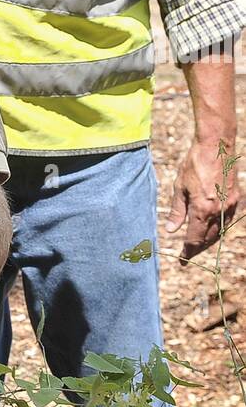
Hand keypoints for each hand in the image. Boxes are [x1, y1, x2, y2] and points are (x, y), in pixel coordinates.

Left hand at [166, 139, 239, 263]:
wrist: (216, 146)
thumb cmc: (194, 164)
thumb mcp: (179, 188)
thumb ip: (177, 212)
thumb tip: (171, 230)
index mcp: (203, 210)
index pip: (194, 239)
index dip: (187, 251)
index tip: (182, 260)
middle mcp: (219, 211)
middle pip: (208, 238)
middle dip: (198, 249)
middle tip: (188, 255)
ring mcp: (230, 205)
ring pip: (220, 231)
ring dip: (209, 241)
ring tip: (198, 245)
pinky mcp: (235, 198)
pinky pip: (227, 221)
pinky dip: (219, 229)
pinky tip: (211, 229)